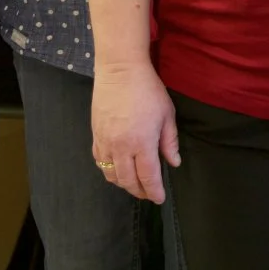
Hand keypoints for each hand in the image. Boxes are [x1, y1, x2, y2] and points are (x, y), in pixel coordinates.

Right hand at [91, 60, 179, 203]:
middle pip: (128, 180)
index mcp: (142, 143)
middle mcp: (121, 147)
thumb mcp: (167, 114)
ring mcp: (105, 142)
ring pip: (111, 174)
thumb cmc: (148, 90)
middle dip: (139, 190)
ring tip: (133, 183)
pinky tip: (116, 169)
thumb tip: (173, 162)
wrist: (120, 71)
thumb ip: (169, 141)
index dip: (154, 191)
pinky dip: (108, 171)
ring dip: (123, 183)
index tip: (159, 198)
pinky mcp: (95, 135)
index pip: (148, 176)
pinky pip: (99, 161)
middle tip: (148, 193)